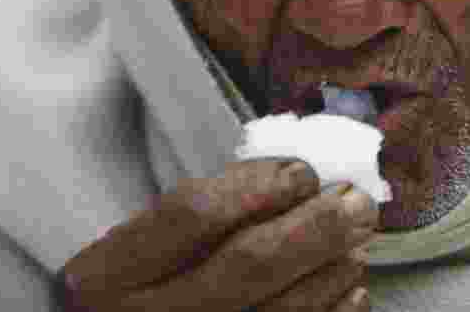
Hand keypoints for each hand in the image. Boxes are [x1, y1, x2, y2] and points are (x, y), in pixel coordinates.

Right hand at [56, 158, 376, 310]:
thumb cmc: (139, 295)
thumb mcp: (139, 253)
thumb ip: (200, 216)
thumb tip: (291, 177)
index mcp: (110, 274)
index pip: (193, 214)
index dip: (258, 185)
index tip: (301, 170)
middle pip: (250, 262)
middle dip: (316, 224)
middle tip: (357, 200)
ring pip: (283, 310)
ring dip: (334, 266)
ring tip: (359, 237)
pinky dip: (335, 310)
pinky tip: (349, 285)